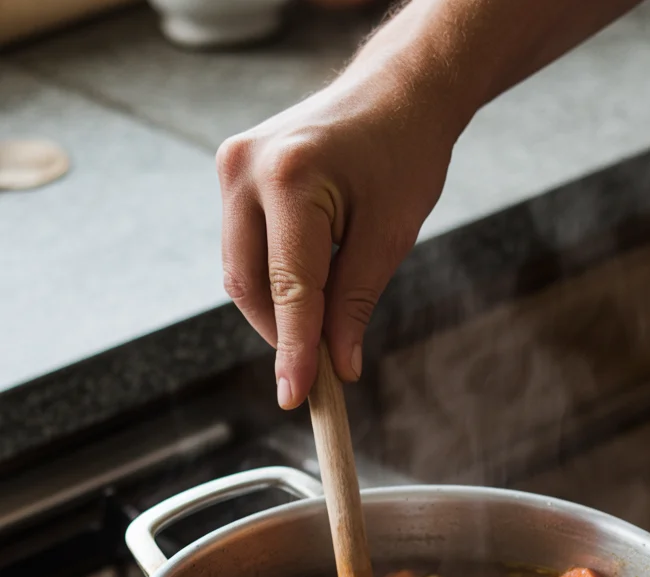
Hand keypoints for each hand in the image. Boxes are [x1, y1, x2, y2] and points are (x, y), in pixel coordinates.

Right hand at [216, 64, 456, 407]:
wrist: (396, 90)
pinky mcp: (232, 172)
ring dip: (276, 307)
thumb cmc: (404, 154)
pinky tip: (308, 281)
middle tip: (321, 369)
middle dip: (282, 332)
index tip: (296, 398)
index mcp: (291, 178)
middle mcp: (246, 168)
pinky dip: (272, 277)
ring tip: (322, 318)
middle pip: (249, 285)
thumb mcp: (391, 236)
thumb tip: (339, 369)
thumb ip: (356, 304)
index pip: (290, 288)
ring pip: (240, 271)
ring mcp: (231, 166)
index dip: (294, 351)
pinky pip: (243, 247)